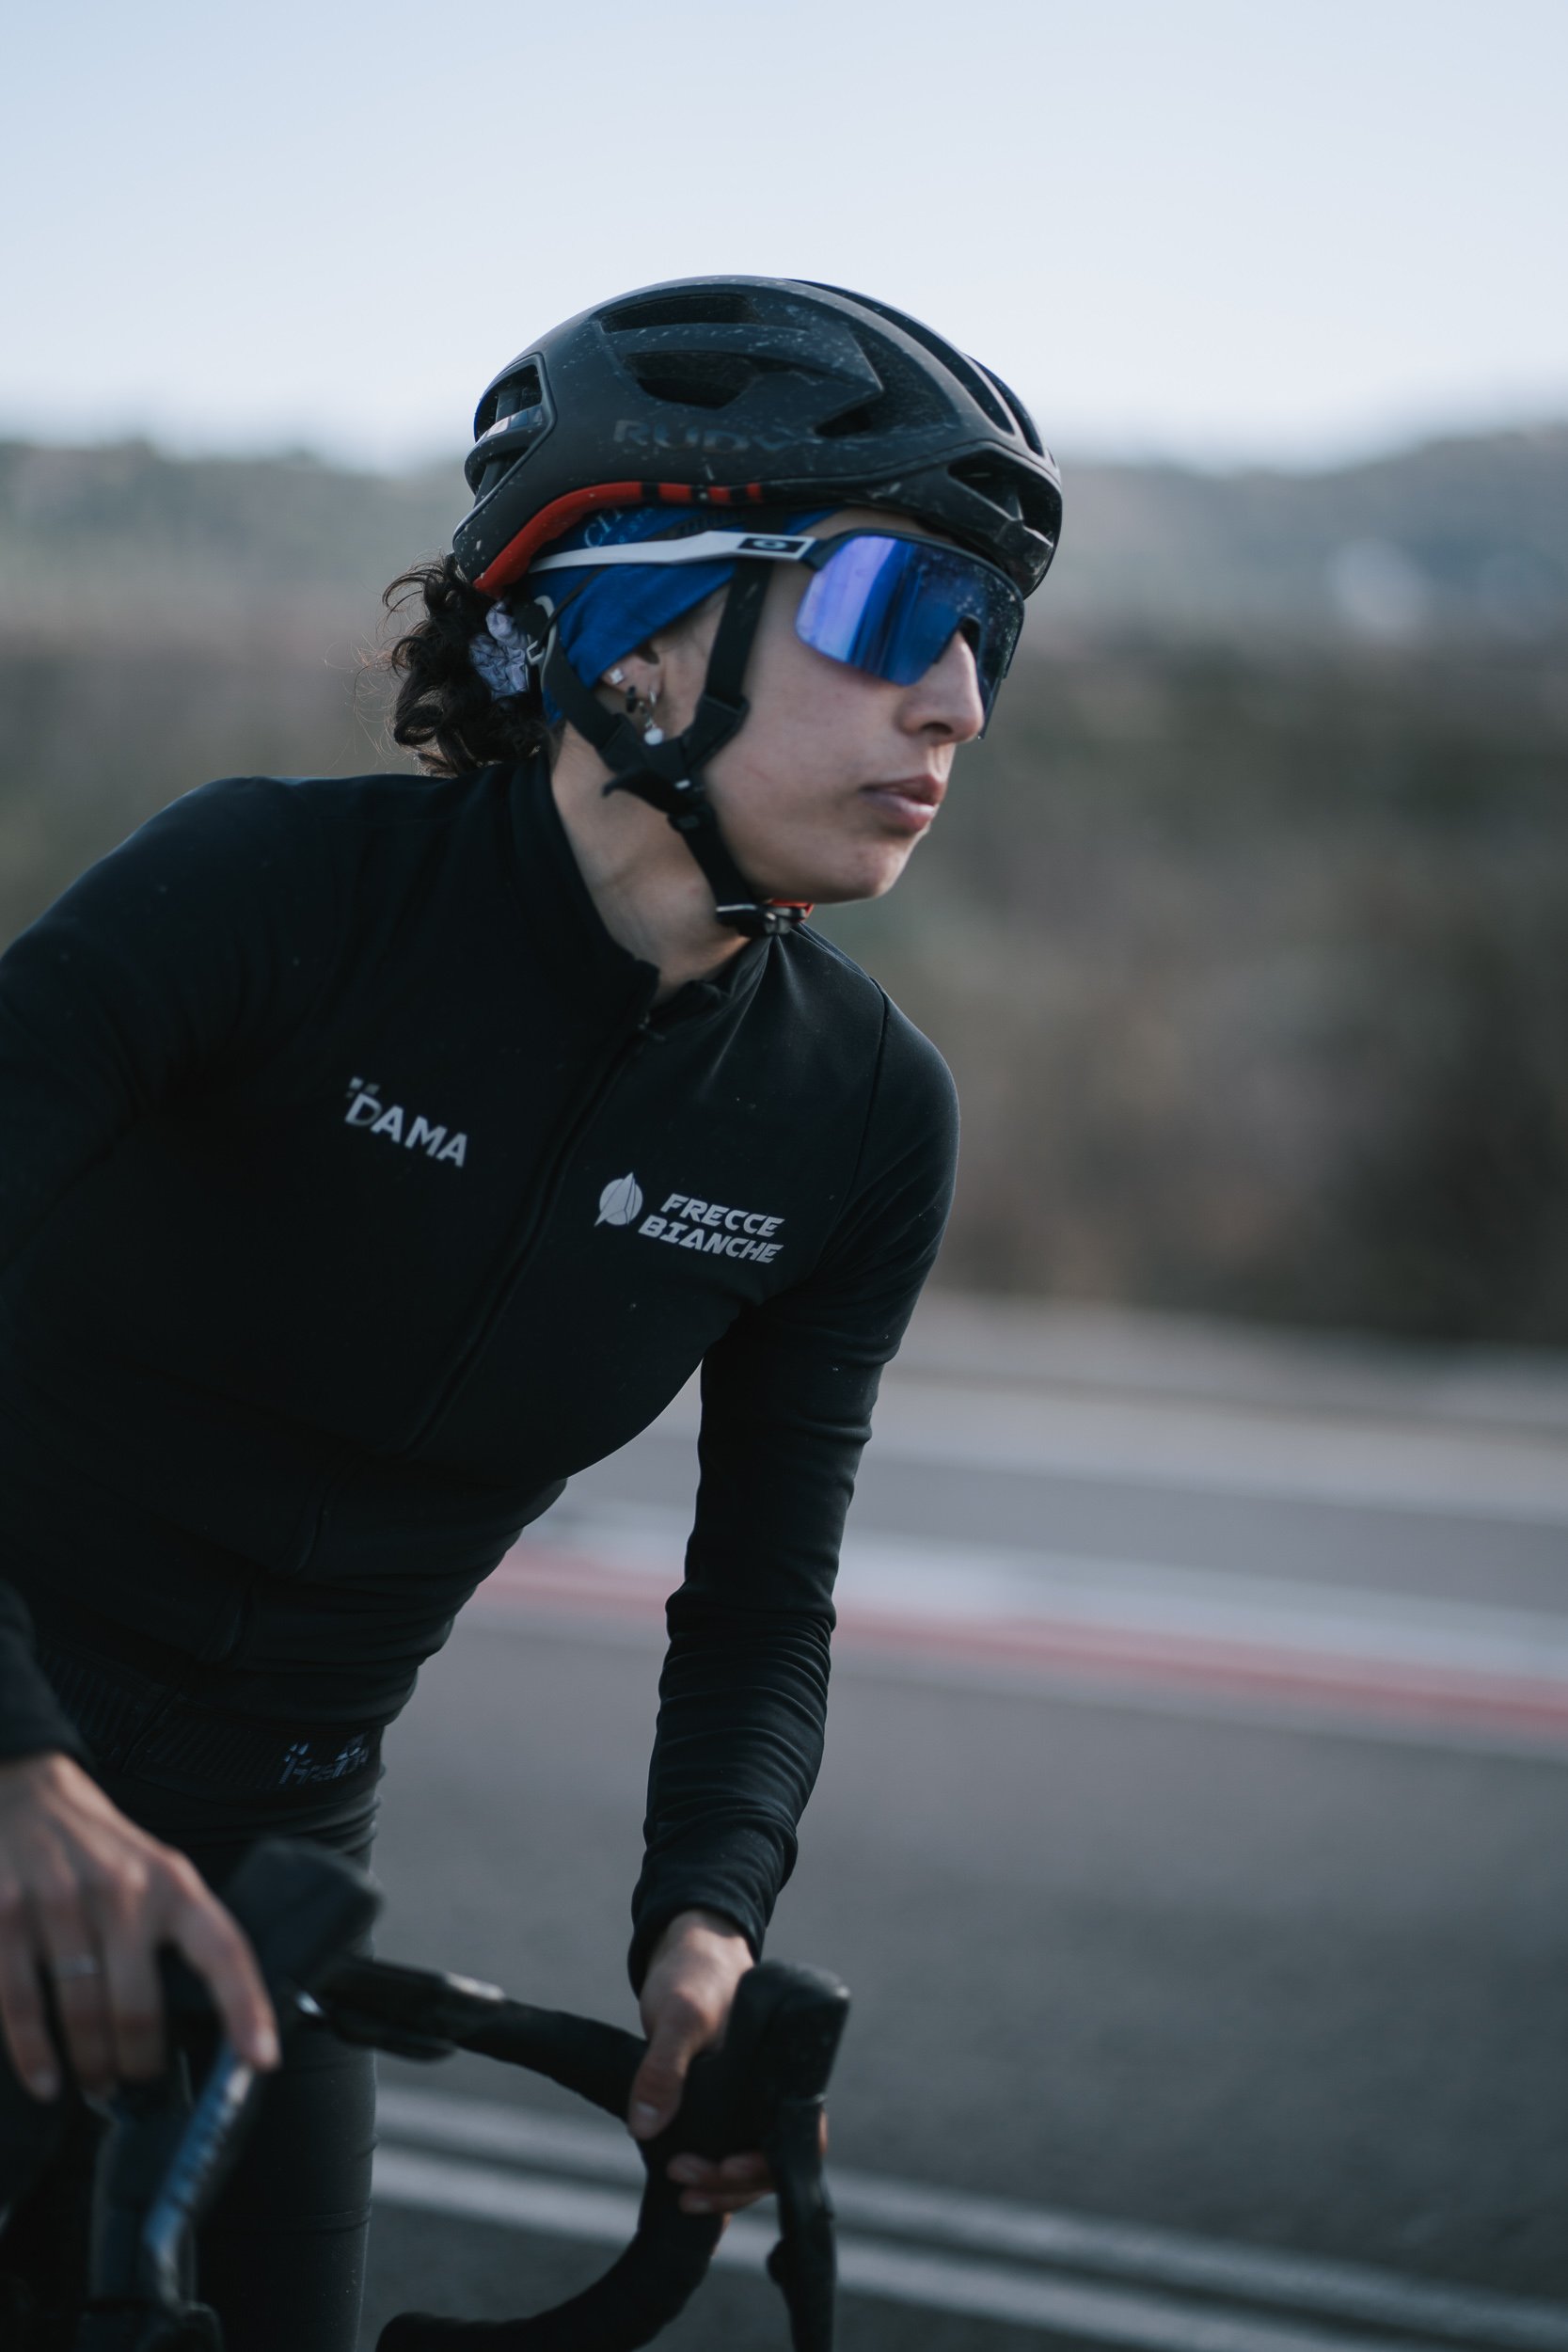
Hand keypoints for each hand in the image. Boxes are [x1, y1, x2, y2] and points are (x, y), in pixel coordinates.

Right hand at [0, 1751, 278, 2101]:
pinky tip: (46, 2081)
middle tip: (135, 2085)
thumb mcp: (154, 1872)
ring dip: (92, 2064)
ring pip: (84, 2013)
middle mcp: (122, 1891)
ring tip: (97, 2085)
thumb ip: (174, 1932)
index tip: (260, 2058)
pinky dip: (34, 2054)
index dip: (246, 2007)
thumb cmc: (100, 1848)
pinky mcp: (7, 1915)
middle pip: (139, 2005)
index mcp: (172, 1883)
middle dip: (139, 2062)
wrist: (28, 1792)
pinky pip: (22, 2003)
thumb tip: (203, 2017)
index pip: (223, 1949)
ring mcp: (61, 1902)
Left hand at [629, 1908, 779, 2218]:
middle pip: (774, 2161)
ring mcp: (749, 2098)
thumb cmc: (694, 1974)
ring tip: (681, 2189)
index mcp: (782, 2070)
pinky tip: (686, 2189)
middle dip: (733, 2185)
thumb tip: (646, 2128)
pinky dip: (712, 2176)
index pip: (800, 2139)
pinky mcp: (725, 2105)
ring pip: (752, 2163)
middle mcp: (772, 2089)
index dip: (768, 2167)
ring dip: (721, 2187)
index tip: (725, 2169)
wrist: (686, 1951)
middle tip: (683, 2179)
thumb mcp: (678, 2015)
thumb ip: (663, 2067)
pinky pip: (729, 2151)